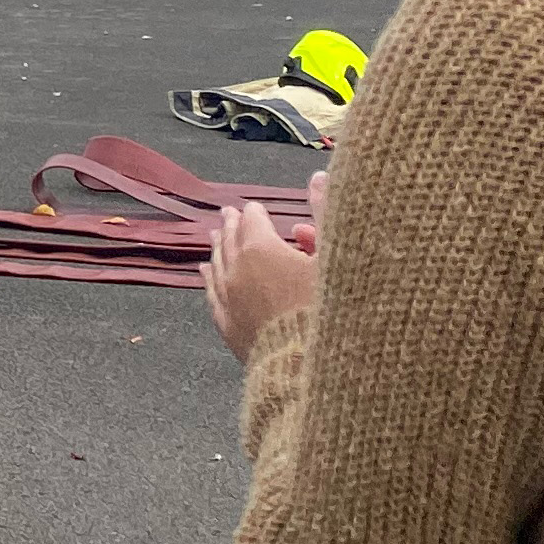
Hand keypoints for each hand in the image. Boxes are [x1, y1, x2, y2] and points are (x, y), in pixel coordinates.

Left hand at [205, 181, 321, 360]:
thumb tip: (316, 175)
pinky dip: (209, 279)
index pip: (254, 221)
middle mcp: (237, 271)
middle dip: (232, 225)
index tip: (255, 208)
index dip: (256, 213)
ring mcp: (230, 300)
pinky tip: (205, 272)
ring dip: (218, 248)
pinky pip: (212, 297)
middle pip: (232, 241)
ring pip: (218, 266)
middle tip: (229, 214)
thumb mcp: (338, 255)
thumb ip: (326, 211)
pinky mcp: (229, 328)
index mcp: (262, 249)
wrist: (314, 367)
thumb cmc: (334, 308)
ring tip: (215, 237)